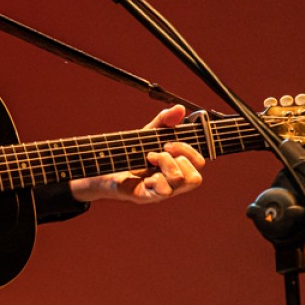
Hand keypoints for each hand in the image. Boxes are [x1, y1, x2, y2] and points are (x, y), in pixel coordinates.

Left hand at [71, 105, 205, 203]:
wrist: (103, 165)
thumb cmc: (131, 152)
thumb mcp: (148, 134)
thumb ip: (164, 121)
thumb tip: (180, 108)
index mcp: (178, 168)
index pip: (200, 163)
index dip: (188, 150)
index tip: (168, 143)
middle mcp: (173, 183)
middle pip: (196, 178)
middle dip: (180, 157)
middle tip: (159, 151)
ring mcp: (162, 192)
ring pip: (181, 181)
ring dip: (165, 164)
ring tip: (149, 158)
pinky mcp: (147, 196)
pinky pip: (163, 191)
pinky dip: (154, 178)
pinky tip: (143, 175)